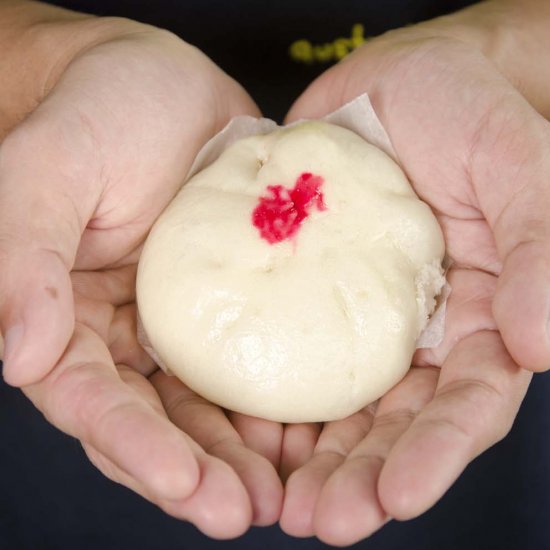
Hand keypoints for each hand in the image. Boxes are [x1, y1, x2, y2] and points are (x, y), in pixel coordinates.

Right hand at [0, 17, 283, 536]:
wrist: (162, 81)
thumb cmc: (97, 110)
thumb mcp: (47, 169)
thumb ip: (22, 257)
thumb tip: (18, 357)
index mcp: (68, 312)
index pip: (91, 398)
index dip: (133, 446)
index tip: (184, 485)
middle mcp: (125, 330)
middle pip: (155, 419)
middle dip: (197, 472)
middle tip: (245, 513)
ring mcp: (185, 319)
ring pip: (207, 404)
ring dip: (241, 454)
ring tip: (283, 495)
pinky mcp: (237, 298)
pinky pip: (255, 357)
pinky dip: (276, 399)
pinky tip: (307, 429)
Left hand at [279, 23, 549, 544]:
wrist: (399, 81)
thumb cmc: (469, 113)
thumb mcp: (518, 166)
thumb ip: (540, 249)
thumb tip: (544, 344)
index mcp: (476, 315)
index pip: (464, 404)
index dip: (436, 455)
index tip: (395, 499)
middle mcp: (413, 327)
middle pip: (391, 421)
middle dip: (358, 475)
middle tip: (318, 520)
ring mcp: (353, 310)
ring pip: (332, 400)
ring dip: (305, 454)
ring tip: (273, 500)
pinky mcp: (300, 285)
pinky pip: (279, 342)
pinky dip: (262, 389)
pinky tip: (237, 425)